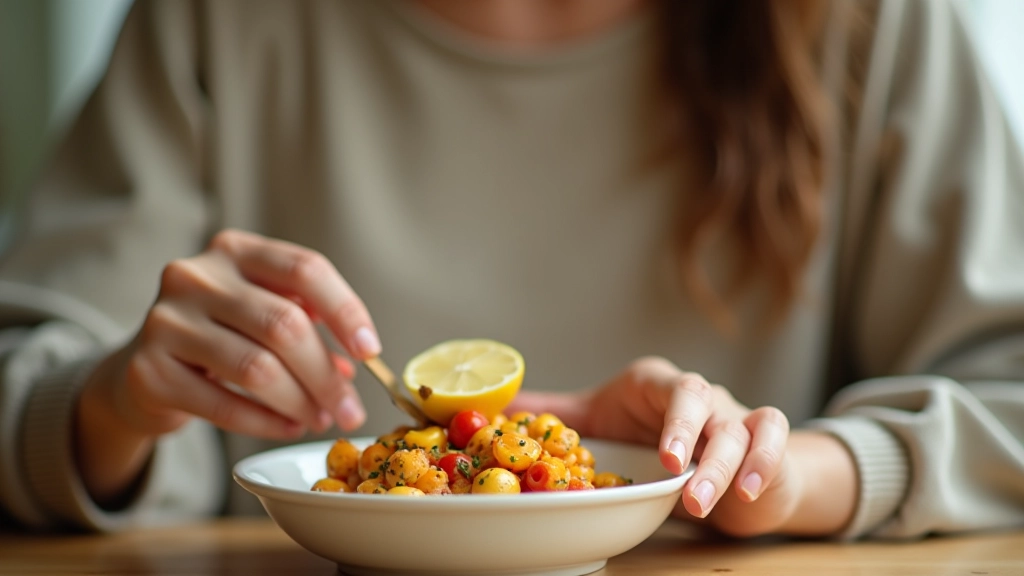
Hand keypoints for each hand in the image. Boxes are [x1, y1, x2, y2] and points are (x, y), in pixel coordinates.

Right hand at [77, 229, 378, 501]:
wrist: (144, 370)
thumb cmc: (222, 337)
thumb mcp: (262, 314)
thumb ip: (306, 327)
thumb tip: (351, 368)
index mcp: (234, 250)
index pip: (304, 269)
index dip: (345, 311)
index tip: (369, 351)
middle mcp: (195, 276)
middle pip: (284, 324)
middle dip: (326, 375)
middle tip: (349, 409)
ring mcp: (165, 321)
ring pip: (257, 368)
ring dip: (300, 403)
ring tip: (320, 420)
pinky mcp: (149, 371)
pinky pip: (224, 404)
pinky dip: (266, 422)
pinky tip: (288, 427)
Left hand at [509, 357, 855, 536]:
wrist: (722, 455)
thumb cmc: (659, 436)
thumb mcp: (607, 422)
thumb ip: (558, 417)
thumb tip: (501, 409)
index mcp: (658, 386)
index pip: (666, 385)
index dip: (667, 416)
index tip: (661, 455)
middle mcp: (699, 395)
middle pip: (702, 400)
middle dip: (689, 434)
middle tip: (675, 471)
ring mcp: (735, 414)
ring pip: (738, 430)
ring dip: (722, 468)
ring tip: (699, 502)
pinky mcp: (766, 439)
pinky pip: (774, 440)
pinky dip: (765, 463)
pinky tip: (749, 492)